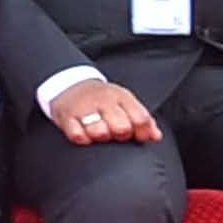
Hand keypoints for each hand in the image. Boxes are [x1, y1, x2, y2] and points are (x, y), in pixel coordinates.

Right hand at [40, 76, 159, 146]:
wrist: (69, 84)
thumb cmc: (102, 99)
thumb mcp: (124, 102)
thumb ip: (143, 119)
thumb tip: (156, 136)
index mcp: (121, 97)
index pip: (140, 118)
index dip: (142, 132)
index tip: (138, 136)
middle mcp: (104, 101)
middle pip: (121, 127)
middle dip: (120, 135)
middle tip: (115, 134)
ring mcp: (84, 108)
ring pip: (99, 131)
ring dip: (101, 137)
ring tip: (99, 134)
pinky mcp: (67, 116)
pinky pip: (77, 135)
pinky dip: (82, 138)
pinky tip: (84, 135)